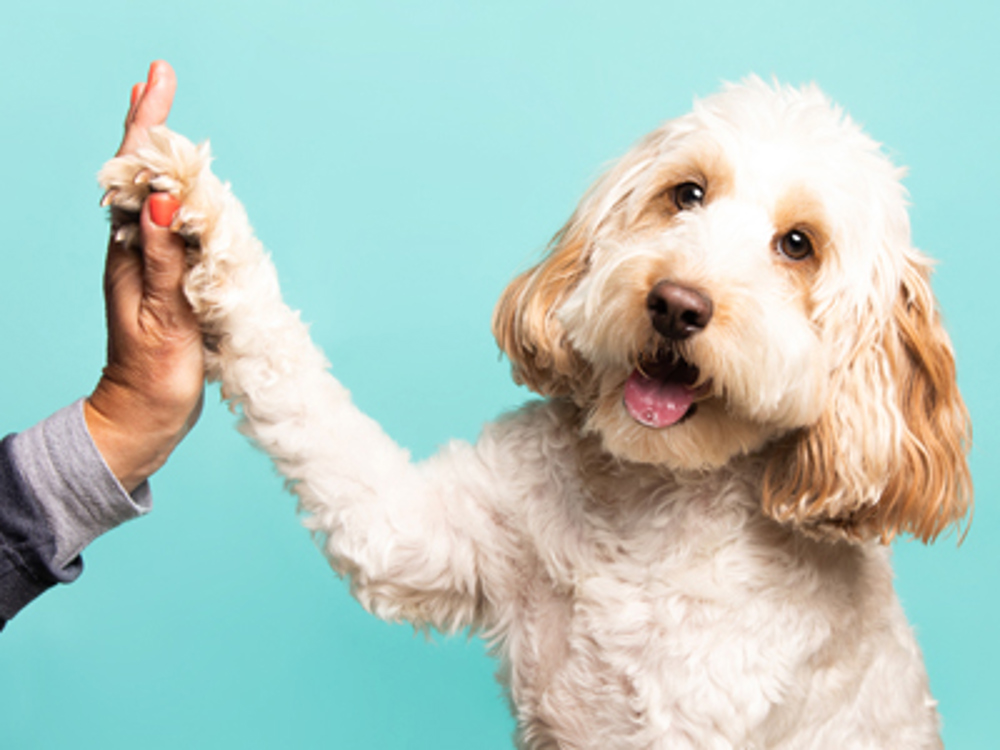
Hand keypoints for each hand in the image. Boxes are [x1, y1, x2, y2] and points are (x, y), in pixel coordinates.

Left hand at [85, 61, 204, 492]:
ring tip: (165, 115)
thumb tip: (160, 196)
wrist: (144, 414)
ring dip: (164, 153)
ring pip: (157, 195)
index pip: (135, 175)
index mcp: (131, 253)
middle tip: (158, 79)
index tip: (156, 82)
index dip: (146, 126)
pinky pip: (177, 226)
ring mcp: (152, 264)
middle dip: (151, 125)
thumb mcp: (160, 316)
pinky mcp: (170, 281)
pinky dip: (184, 195)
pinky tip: (189, 188)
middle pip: (141, 174)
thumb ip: (162, 257)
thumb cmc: (153, 373)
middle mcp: (138, 250)